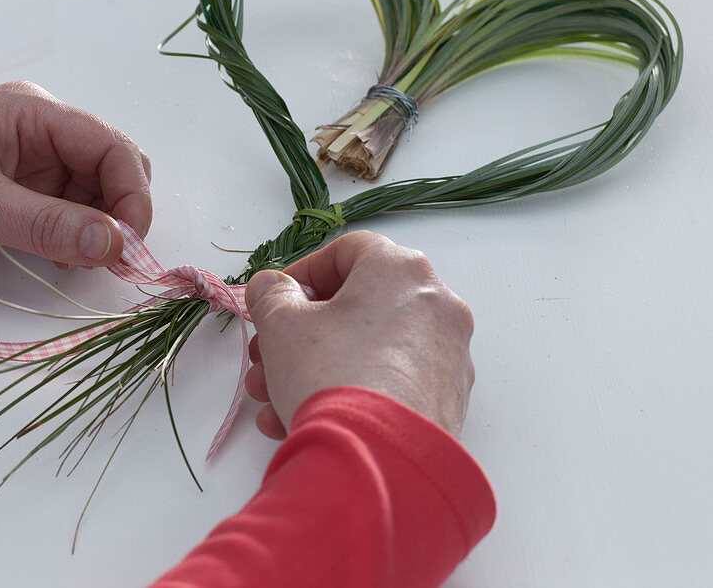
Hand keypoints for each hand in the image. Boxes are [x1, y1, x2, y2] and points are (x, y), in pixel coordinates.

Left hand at [0, 81, 151, 271]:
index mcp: (33, 114)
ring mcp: (30, 167)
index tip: (129, 245)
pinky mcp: (18, 198)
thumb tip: (118, 245)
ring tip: (81, 264)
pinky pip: (68, 217)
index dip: (131, 195)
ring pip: (95, 196)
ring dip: (99, 230)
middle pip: (113, 169)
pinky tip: (62, 261)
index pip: (111, 146)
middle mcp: (39, 136)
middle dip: (121, 212)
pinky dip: (76, 240)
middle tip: (113, 260)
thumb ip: (50, 224)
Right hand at [243, 231, 474, 439]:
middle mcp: (436, 306)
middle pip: (356, 306)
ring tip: (271, 398)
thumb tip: (272, 287)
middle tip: (265, 356)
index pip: (349, 250)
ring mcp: (447, 357)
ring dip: (314, 367)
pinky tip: (298, 419)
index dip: (303, 272)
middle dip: (300, 332)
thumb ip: (271, 295)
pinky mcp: (446, 402)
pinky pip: (387, 384)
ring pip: (368, 349)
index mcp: (402, 271)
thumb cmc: (330, 373)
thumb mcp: (283, 325)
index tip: (275, 300)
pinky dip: (347, 393)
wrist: (378, 462)